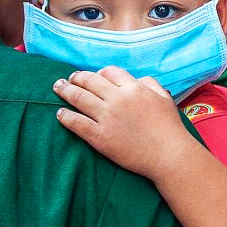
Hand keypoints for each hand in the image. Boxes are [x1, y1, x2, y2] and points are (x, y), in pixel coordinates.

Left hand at [52, 66, 195, 182]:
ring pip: (79, 98)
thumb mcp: (164, 97)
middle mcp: (117, 99)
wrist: (168, 154)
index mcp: (134, 88)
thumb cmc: (169, 127)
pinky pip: (76, 122)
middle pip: (90, 81)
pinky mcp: (99, 136)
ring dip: (65, 91)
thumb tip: (136, 79)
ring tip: (57, 88)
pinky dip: (65, 116)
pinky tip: (60, 114)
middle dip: (76, 78)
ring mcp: (106, 117)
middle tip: (68, 79)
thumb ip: (150, 83)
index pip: (109, 72)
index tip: (92, 77)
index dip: (98, 73)